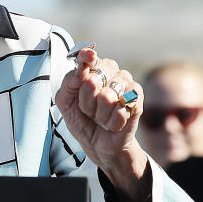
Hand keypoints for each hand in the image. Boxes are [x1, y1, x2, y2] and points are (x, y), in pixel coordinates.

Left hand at [54, 46, 147, 190]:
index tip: (87, 56)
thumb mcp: (65, 101)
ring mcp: (126, 87)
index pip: (90, 57)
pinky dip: (112, 120)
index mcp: (94, 70)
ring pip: (107, 96)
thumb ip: (69, 81)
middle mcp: (113, 74)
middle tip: (88, 110)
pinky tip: (112, 124)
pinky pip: (121, 107)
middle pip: (95, 78)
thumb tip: (82, 68)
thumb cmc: (82, 120)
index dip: (87, 56)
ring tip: (100, 118)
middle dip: (86, 100)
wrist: (98, 145)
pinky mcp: (137, 102)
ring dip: (99, 113)